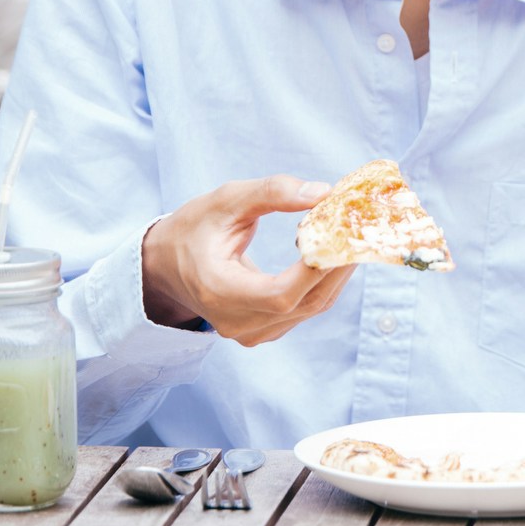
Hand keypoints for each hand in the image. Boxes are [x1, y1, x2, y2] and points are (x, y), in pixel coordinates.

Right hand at [141, 175, 351, 345]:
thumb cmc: (193, 229)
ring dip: (337, 270)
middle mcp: (236, 322)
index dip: (317, 268)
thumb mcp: (225, 200)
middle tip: (360, 226)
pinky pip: (307, 308)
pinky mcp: (264, 330)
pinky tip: (329, 252)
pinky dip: (325, 280)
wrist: (164, 266)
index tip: (342, 233)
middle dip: (339, 263)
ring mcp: (252, 333)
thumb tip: (323, 193)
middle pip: (306, 301)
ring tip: (348, 234)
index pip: (280, 293)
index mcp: (219, 292)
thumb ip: (272, 192)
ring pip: (313, 306)